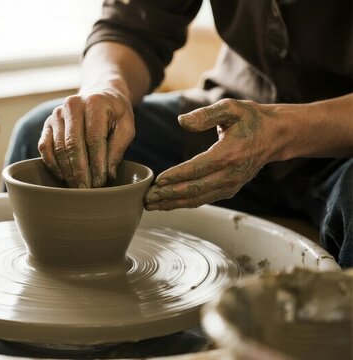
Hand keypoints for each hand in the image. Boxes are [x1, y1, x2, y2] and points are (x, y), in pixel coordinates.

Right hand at [38, 89, 134, 187]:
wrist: (99, 95)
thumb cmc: (115, 114)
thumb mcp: (126, 126)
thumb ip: (118, 148)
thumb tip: (109, 173)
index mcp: (94, 103)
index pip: (94, 138)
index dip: (96, 162)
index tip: (100, 182)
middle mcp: (72, 105)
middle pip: (73, 144)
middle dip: (80, 170)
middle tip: (86, 190)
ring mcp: (56, 114)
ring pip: (58, 147)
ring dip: (67, 170)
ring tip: (77, 187)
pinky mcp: (47, 124)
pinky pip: (44, 147)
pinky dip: (52, 164)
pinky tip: (62, 176)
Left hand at [145, 99, 279, 209]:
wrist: (275, 135)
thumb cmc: (250, 119)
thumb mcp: (231, 108)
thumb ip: (205, 114)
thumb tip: (181, 121)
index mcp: (229, 154)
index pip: (198, 168)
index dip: (177, 175)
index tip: (158, 180)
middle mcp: (230, 174)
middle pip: (195, 189)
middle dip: (169, 195)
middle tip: (147, 198)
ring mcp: (231, 184)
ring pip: (198, 198)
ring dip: (173, 203)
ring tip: (151, 204)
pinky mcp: (229, 189)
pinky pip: (204, 198)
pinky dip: (184, 202)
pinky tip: (167, 203)